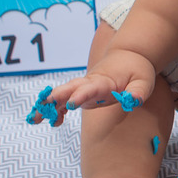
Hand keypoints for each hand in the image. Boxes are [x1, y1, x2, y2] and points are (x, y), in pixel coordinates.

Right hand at [27, 49, 156, 126]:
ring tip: (34, 119)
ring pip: (63, 94)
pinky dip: (57, 108)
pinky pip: (66, 100)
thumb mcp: (144, 81)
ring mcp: (84, 88)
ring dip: (48, 105)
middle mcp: (90, 83)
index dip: (80, 95)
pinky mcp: (83, 92)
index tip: (71, 104)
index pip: (90, 88)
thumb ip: (138, 92)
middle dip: (55, 98)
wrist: (129, 56)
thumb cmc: (137, 70)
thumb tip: (133, 101)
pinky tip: (52, 121)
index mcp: (104, 81)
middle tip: (42, 108)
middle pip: (69, 89)